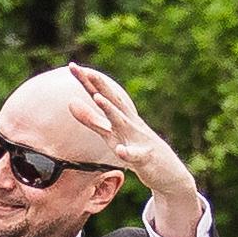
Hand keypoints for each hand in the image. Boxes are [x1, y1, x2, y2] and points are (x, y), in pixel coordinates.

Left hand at [61, 64, 201, 227]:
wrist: (167, 170)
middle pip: (112, 101)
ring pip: (123, 123)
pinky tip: (120, 151)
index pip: (101, 95)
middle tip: (85, 70)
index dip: (88, 81)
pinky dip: (128, 152)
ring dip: (111, 110)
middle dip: (98, 85)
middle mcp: (129, 122)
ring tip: (97, 98)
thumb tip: (69, 102)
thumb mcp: (110, 133)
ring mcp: (138, 138)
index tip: (73, 66)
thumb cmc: (135, 147)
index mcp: (119, 116)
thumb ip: (90, 119)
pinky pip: (136, 156)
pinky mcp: (145, 158)